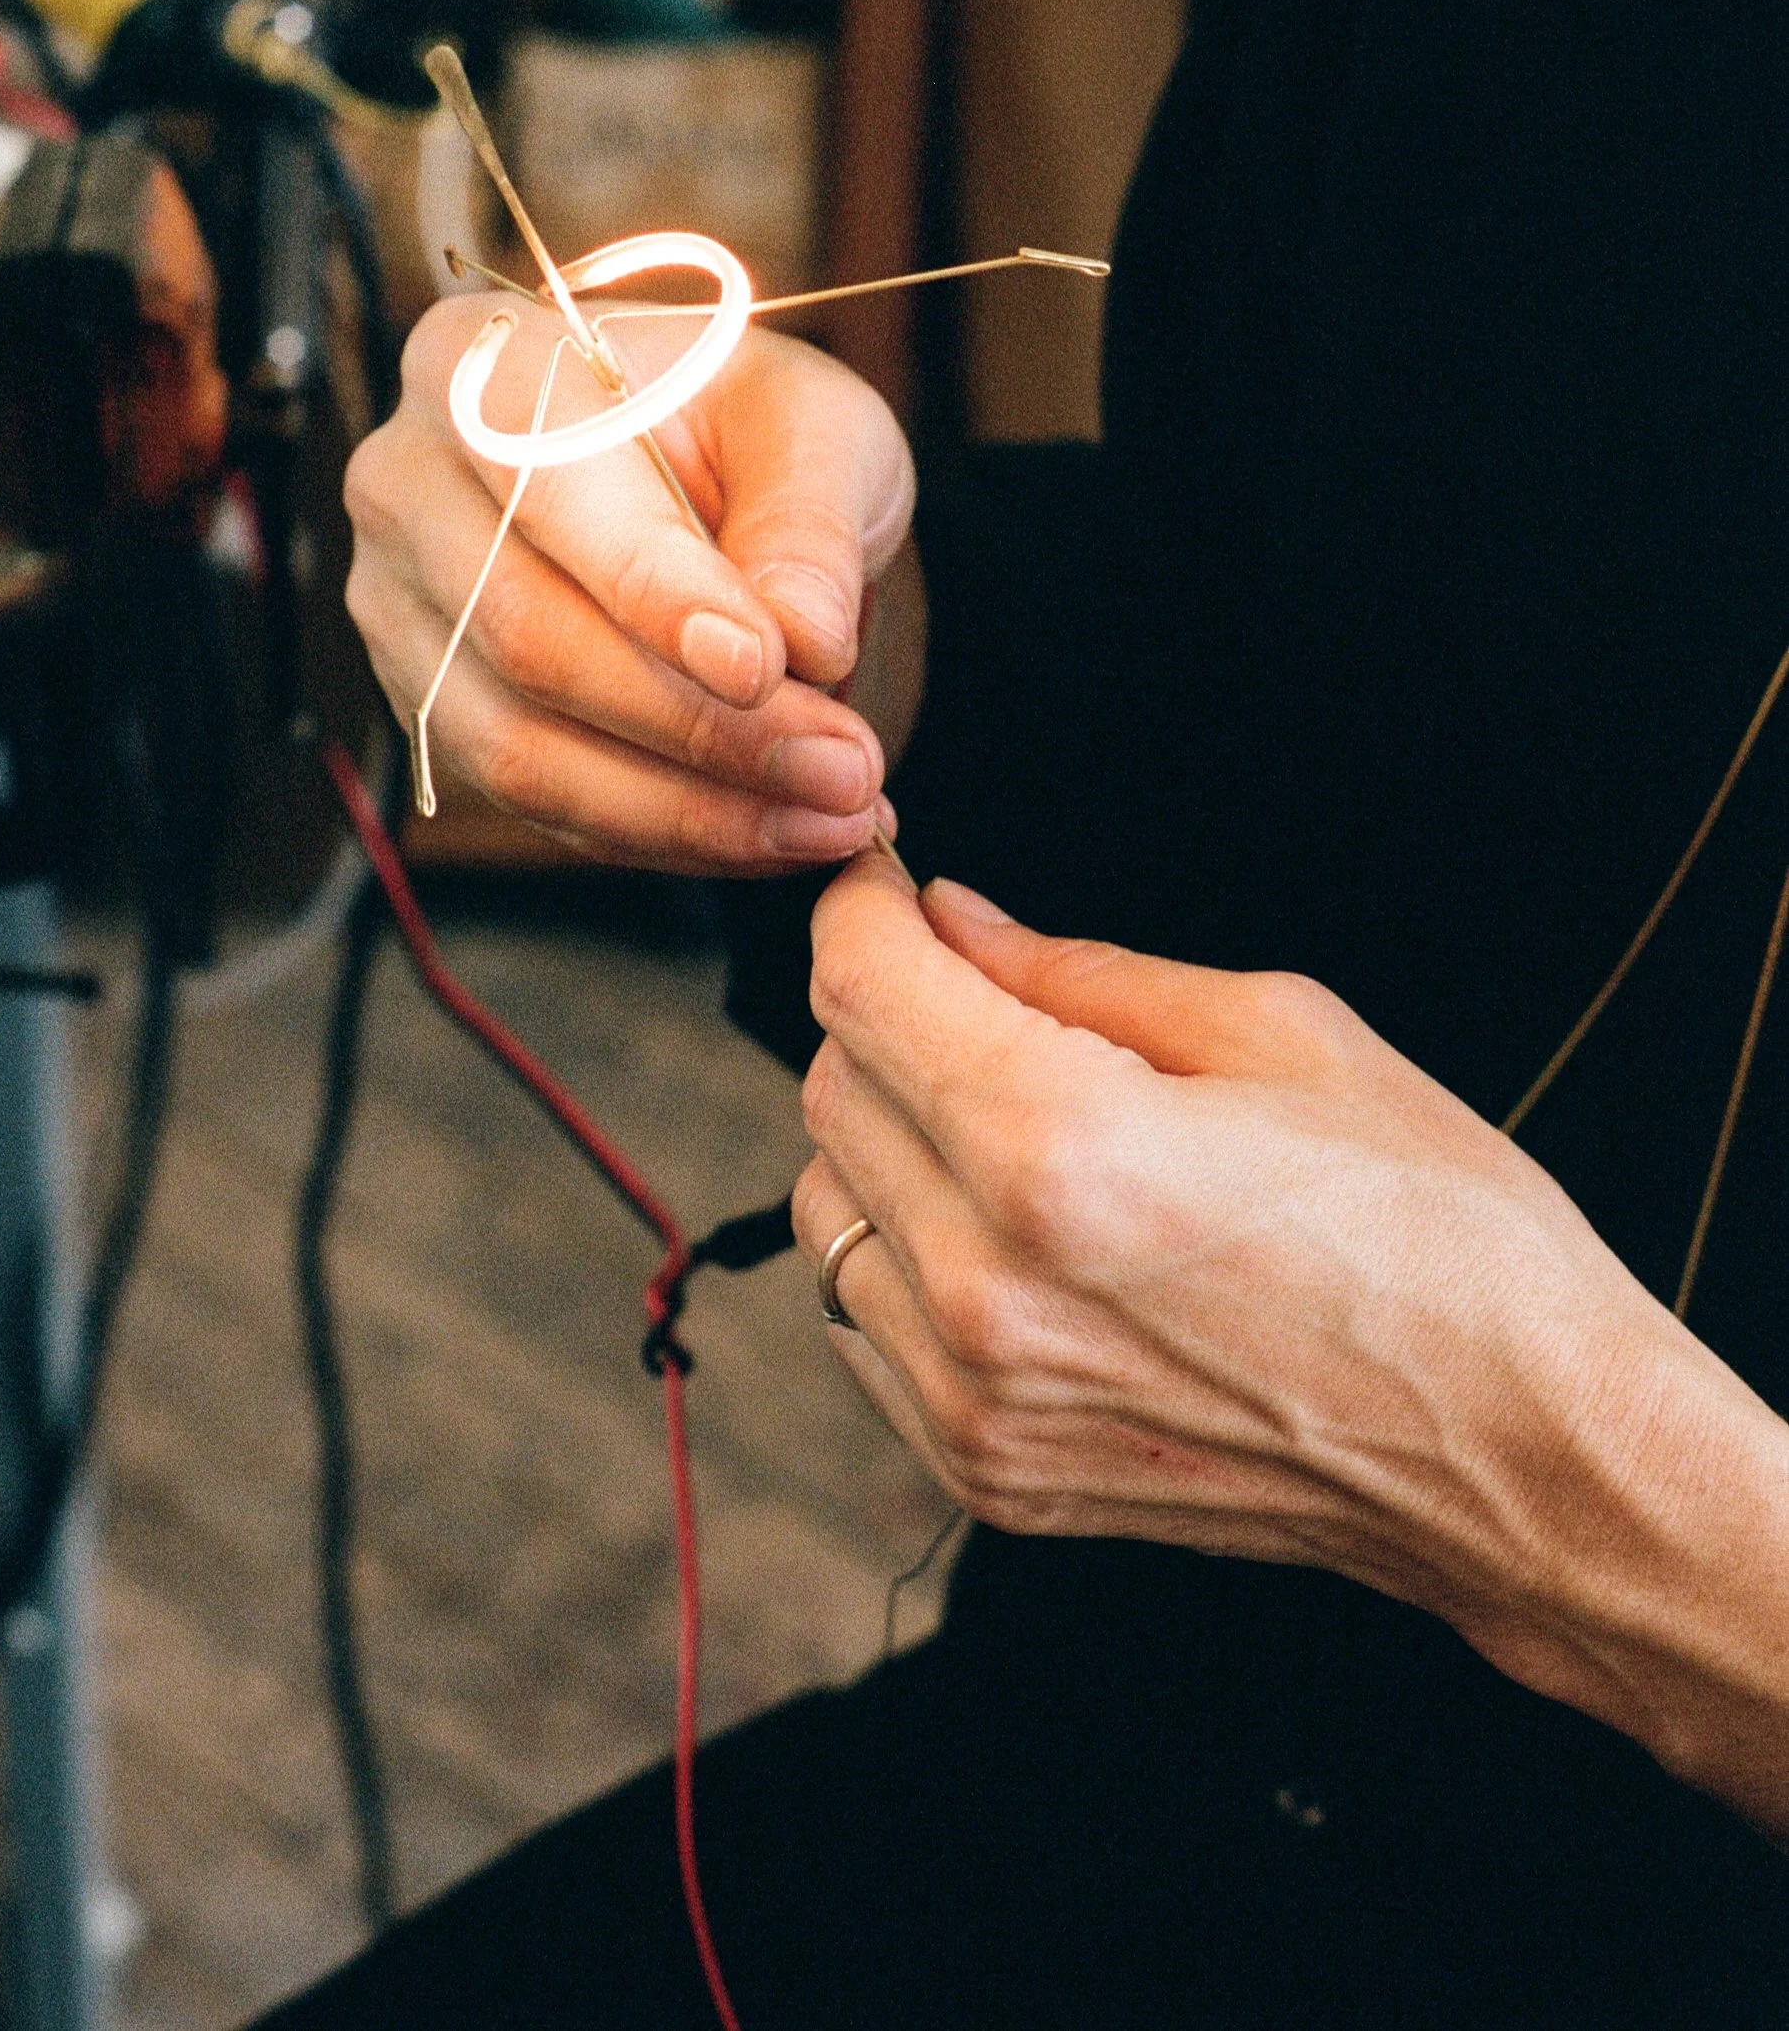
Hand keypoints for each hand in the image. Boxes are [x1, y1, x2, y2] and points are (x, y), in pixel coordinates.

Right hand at [344, 295, 915, 869]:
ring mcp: (397, 604)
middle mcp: (405, 483)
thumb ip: (809, 522)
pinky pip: (531, 800)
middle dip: (702, 727)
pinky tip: (769, 832)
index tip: (769, 666)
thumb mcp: (815, 427)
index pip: (551, 490)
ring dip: (688, 807)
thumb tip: (802, 642)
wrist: (695, 473)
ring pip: (518, 746)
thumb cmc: (746, 427)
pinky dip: (660, 831)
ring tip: (830, 819)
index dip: (655, 592)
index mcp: (483, 365)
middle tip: (844, 772)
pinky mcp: (425, 704)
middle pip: (530, 637)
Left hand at [793, 858, 1691, 1675]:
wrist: (1522, 1456)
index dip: (861, 904)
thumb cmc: (1438, 1236)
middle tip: (984, 996)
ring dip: (894, 1141)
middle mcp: (989, 1285)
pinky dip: (913, 1257)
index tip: (886, 879)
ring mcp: (980, 1398)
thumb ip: (1078, 972)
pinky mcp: (991, 1473)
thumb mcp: (1279, 1034)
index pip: (860, 985)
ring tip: (1022, 1127)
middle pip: (832, 1087)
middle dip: (889, 1014)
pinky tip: (1022, 1238)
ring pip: (832, 1207)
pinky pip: (868, 1321)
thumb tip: (947, 920)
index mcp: (1058, 1150)